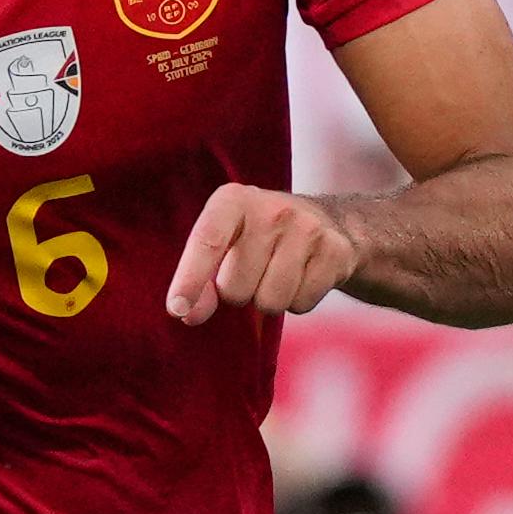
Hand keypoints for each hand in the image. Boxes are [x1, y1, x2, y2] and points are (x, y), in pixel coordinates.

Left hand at [166, 184, 359, 325]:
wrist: (328, 222)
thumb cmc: (258, 237)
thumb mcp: (224, 241)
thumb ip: (199, 276)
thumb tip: (186, 314)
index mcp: (232, 199)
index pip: (206, 241)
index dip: (189, 279)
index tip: (177, 309)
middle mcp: (270, 209)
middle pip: (235, 287)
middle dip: (238, 292)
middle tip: (253, 271)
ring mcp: (307, 228)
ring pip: (269, 302)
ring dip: (267, 301)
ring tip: (276, 273)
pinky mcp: (335, 251)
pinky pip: (300, 305)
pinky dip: (297, 301)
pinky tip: (302, 275)